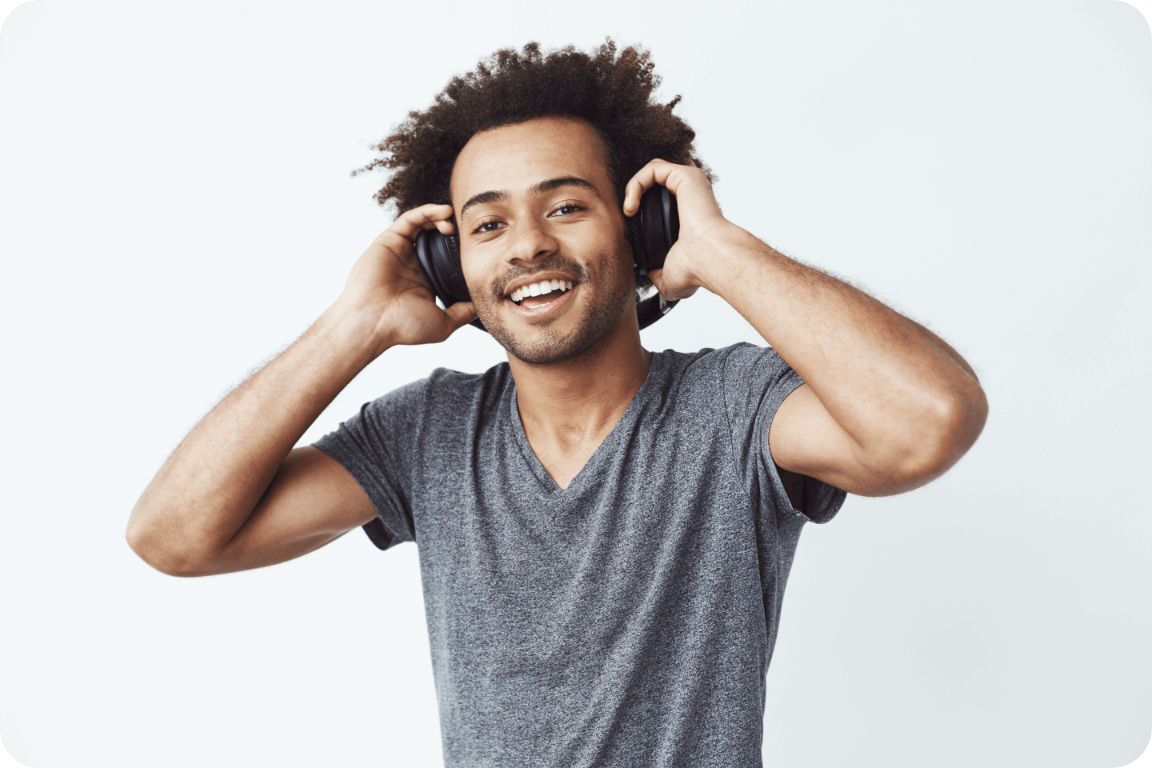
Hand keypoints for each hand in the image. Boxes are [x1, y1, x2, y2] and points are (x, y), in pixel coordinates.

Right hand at [335, 204, 476, 348]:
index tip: (478, 244)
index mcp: (425, 279)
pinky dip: (426, 212)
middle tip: (467, 228)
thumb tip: (482, 307)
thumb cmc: (402, 327)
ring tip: (454, 217)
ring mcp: (400, 251)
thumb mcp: (442, 323)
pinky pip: (409, 219)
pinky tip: (443, 213)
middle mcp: (413, 263)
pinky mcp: (388, 241)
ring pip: (423, 224)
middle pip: (435, 236)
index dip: (461, 247)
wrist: (372, 323)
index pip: (446, 255)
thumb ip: (462, 313)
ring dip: (440, 216)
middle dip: (452, 228)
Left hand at [622, 159, 731, 299]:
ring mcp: (690, 183)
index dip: (642, 201)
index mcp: (688, 214)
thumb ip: (659, 274)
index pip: (662, 195)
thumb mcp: (670, 276)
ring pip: (653, 169)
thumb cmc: (696, 270)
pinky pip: (652, 169)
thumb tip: (650, 276)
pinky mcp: (685, 176)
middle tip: (627, 213)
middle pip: (656, 178)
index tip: (631, 220)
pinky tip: (631, 206)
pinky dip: (636, 183)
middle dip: (634, 190)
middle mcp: (691, 195)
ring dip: (633, 187)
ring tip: (629, 210)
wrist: (708, 260)